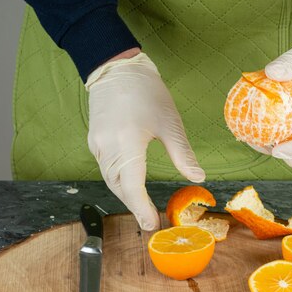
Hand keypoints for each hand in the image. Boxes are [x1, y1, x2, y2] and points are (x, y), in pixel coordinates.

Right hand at [85, 52, 204, 229]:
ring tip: (142, 206)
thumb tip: (198, 178)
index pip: (132, 186)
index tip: (152, 224)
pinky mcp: (94, 140)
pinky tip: (130, 184)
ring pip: (110, 179)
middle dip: (134, 204)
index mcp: (127, 143)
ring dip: (125, 194)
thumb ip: (182, 153)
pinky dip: (117, 181)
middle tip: (150, 219)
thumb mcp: (170, 122)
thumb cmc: (146, 91)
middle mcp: (107, 147)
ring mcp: (97, 144)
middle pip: (119, 187)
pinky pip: (105, 168)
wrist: (116, 67)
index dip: (141, 208)